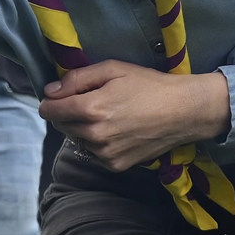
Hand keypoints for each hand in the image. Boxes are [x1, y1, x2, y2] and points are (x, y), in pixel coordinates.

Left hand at [39, 60, 230, 170]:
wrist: (184, 112)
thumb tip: (50, 91)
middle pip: (61, 125)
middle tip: (91, 101)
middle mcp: (95, 135)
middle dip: (67, 113)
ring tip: (108, 116)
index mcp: (91, 109)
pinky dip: (97, 142)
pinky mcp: (116, 166)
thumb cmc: (149, 85)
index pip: (49, 111)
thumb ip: (76, 79)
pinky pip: (93, 153)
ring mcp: (105, 154)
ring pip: (77, 139)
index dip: (51, 100)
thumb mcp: (113, 69)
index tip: (61, 95)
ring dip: (83, 128)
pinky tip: (116, 130)